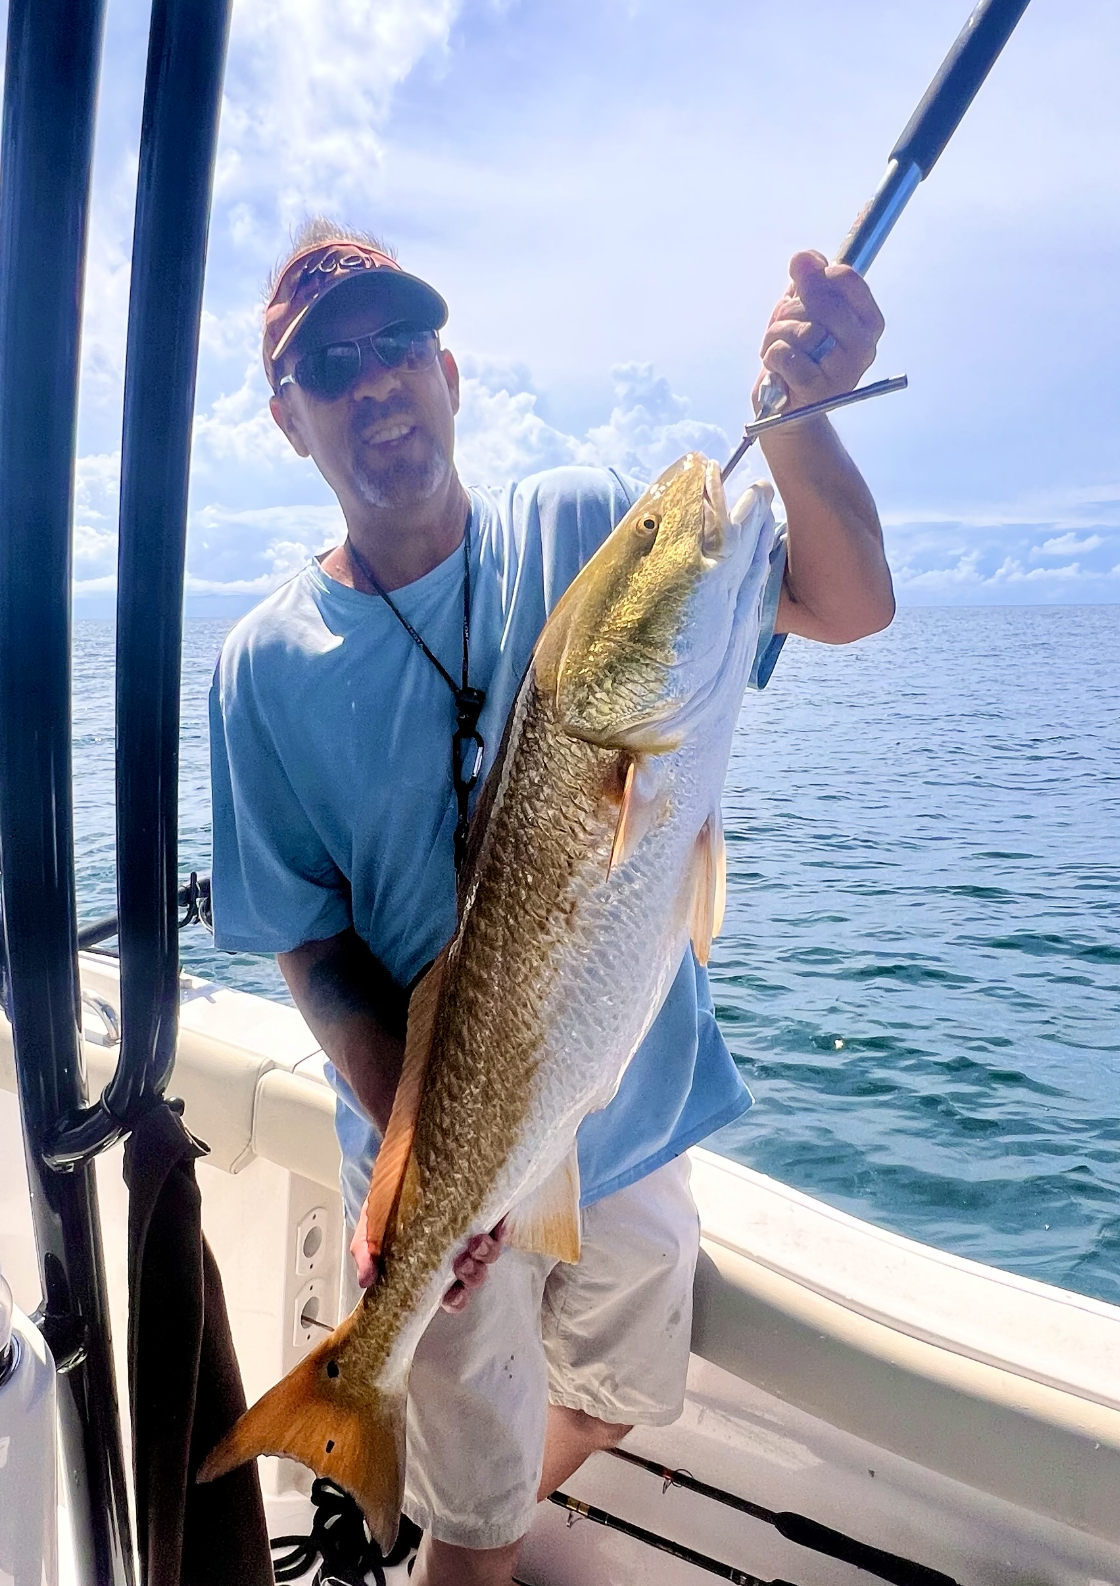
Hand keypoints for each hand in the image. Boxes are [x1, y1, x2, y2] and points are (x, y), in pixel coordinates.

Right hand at [349, 1203, 505, 1310]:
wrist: (400, 1168)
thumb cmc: (388, 1205)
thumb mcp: (371, 1228)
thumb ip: (366, 1253)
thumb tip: (365, 1280)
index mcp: (433, 1266)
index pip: (451, 1295)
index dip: (456, 1300)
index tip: (450, 1295)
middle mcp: (458, 1253)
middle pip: (474, 1277)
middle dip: (471, 1275)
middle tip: (461, 1263)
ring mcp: (474, 1233)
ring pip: (490, 1255)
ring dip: (485, 1254)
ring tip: (475, 1242)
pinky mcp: (486, 1210)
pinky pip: (501, 1226)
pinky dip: (501, 1229)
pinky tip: (494, 1225)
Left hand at [754, 250, 884, 414]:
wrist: (786, 408)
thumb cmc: (798, 354)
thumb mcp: (803, 309)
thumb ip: (808, 280)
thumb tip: (804, 258)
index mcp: (869, 322)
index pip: (844, 278)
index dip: (815, 276)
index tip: (801, 289)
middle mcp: (864, 347)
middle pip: (821, 301)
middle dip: (791, 309)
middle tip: (784, 323)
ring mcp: (844, 371)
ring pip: (801, 330)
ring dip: (777, 334)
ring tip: (779, 348)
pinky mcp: (817, 390)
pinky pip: (785, 354)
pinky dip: (771, 355)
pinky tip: (776, 367)